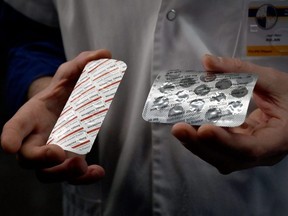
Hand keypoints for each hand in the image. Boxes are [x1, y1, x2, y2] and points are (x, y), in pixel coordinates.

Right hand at [1, 49, 110, 183]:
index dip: (10, 136)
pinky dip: (83, 178)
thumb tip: (104, 54)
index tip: (8, 145)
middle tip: (58, 153)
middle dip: (40, 159)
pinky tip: (98, 171)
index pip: (15, 127)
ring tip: (81, 164)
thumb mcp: (71, 75)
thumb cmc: (63, 93)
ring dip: (62, 173)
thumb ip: (84, 64)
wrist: (66, 107)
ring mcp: (51, 154)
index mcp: (32, 116)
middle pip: (27, 157)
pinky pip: (70, 177)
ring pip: (47, 174)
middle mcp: (36, 138)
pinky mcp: (67, 162)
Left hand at [172, 55, 287, 173]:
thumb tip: (207, 61)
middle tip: (178, 128)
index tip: (203, 129)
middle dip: (200, 145)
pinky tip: (190, 124)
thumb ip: (241, 70)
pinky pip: (218, 148)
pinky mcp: (238, 148)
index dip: (225, 142)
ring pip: (219, 157)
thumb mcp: (273, 81)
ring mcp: (248, 154)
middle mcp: (262, 154)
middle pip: (228, 158)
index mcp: (278, 140)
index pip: (251, 149)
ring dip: (197, 143)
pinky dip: (202, 139)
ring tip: (179, 126)